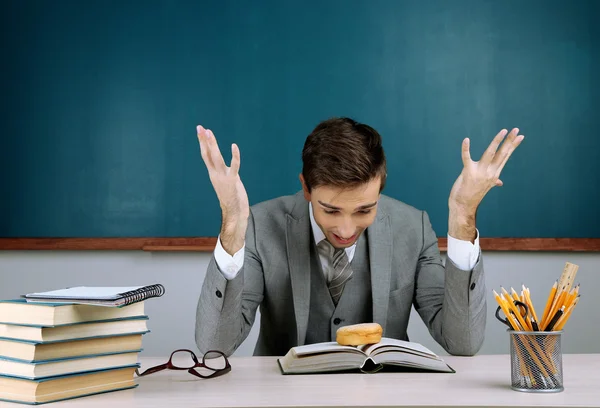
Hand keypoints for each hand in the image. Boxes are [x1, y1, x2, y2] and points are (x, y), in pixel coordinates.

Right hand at [197, 125, 248, 253]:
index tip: (201, 131)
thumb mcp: (227, 182)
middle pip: (208, 154)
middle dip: (204, 140)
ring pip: (216, 158)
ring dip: (213, 145)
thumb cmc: (232, 199)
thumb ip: (226, 173)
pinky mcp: (233, 181)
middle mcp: (215, 174)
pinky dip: (234, 156)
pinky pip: (234, 166)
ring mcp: (223, 177)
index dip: (203, 143)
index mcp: (213, 174)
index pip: (205, 155)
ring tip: (209, 132)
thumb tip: (226, 166)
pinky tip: (234, 146)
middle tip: (200, 127)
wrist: (234, 214)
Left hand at [448, 128, 523, 240]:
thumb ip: (493, 180)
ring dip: (497, 141)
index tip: (520, 136)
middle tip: (517, 129)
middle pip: (502, 154)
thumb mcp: (485, 186)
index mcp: (495, 173)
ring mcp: (480, 173)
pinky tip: (466, 140)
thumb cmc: (472, 194)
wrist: (463, 206)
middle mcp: (490, 173)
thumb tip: (499, 182)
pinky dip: (466, 149)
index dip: (513, 146)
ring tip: (503, 131)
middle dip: (509, 141)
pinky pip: (466, 158)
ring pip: (490, 153)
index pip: (506, 156)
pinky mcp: (468, 172)